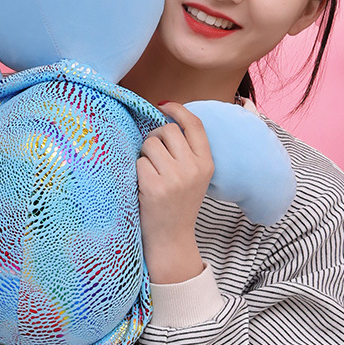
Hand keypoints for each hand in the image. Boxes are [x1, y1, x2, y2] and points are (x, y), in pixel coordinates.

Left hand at [136, 102, 213, 283]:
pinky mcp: (154, 186)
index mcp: (207, 163)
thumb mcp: (194, 176)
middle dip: (155, 139)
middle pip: (167, 130)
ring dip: (144, 155)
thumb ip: (186, 151)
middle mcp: (193, 168)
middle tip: (154, 159)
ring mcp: (175, 177)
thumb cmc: (178, 204)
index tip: (164, 105)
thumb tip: (164, 116)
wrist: (171, 239)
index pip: (194, 125)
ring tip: (150, 174)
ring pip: (150, 143)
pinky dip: (137, 172)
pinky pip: (139, 162)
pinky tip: (143, 186)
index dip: (178, 110)